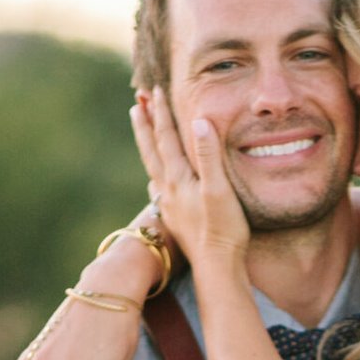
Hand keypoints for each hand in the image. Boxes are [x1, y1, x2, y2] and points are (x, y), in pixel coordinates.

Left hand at [132, 88, 249, 272]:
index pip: (167, 137)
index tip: (154, 90)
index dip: (162, 113)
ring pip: (153, 168)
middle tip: (136, 102)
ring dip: (148, 146)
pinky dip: (156, 175)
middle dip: (145, 124)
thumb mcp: (219, 189)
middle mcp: (168, 190)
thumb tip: (198, 121)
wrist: (216, 269)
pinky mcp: (175, 220)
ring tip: (143, 132)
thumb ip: (208, 154)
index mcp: (178, 178)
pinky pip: (158, 190)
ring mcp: (169, 206)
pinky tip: (156, 181)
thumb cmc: (223, 230)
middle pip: (152, 150)